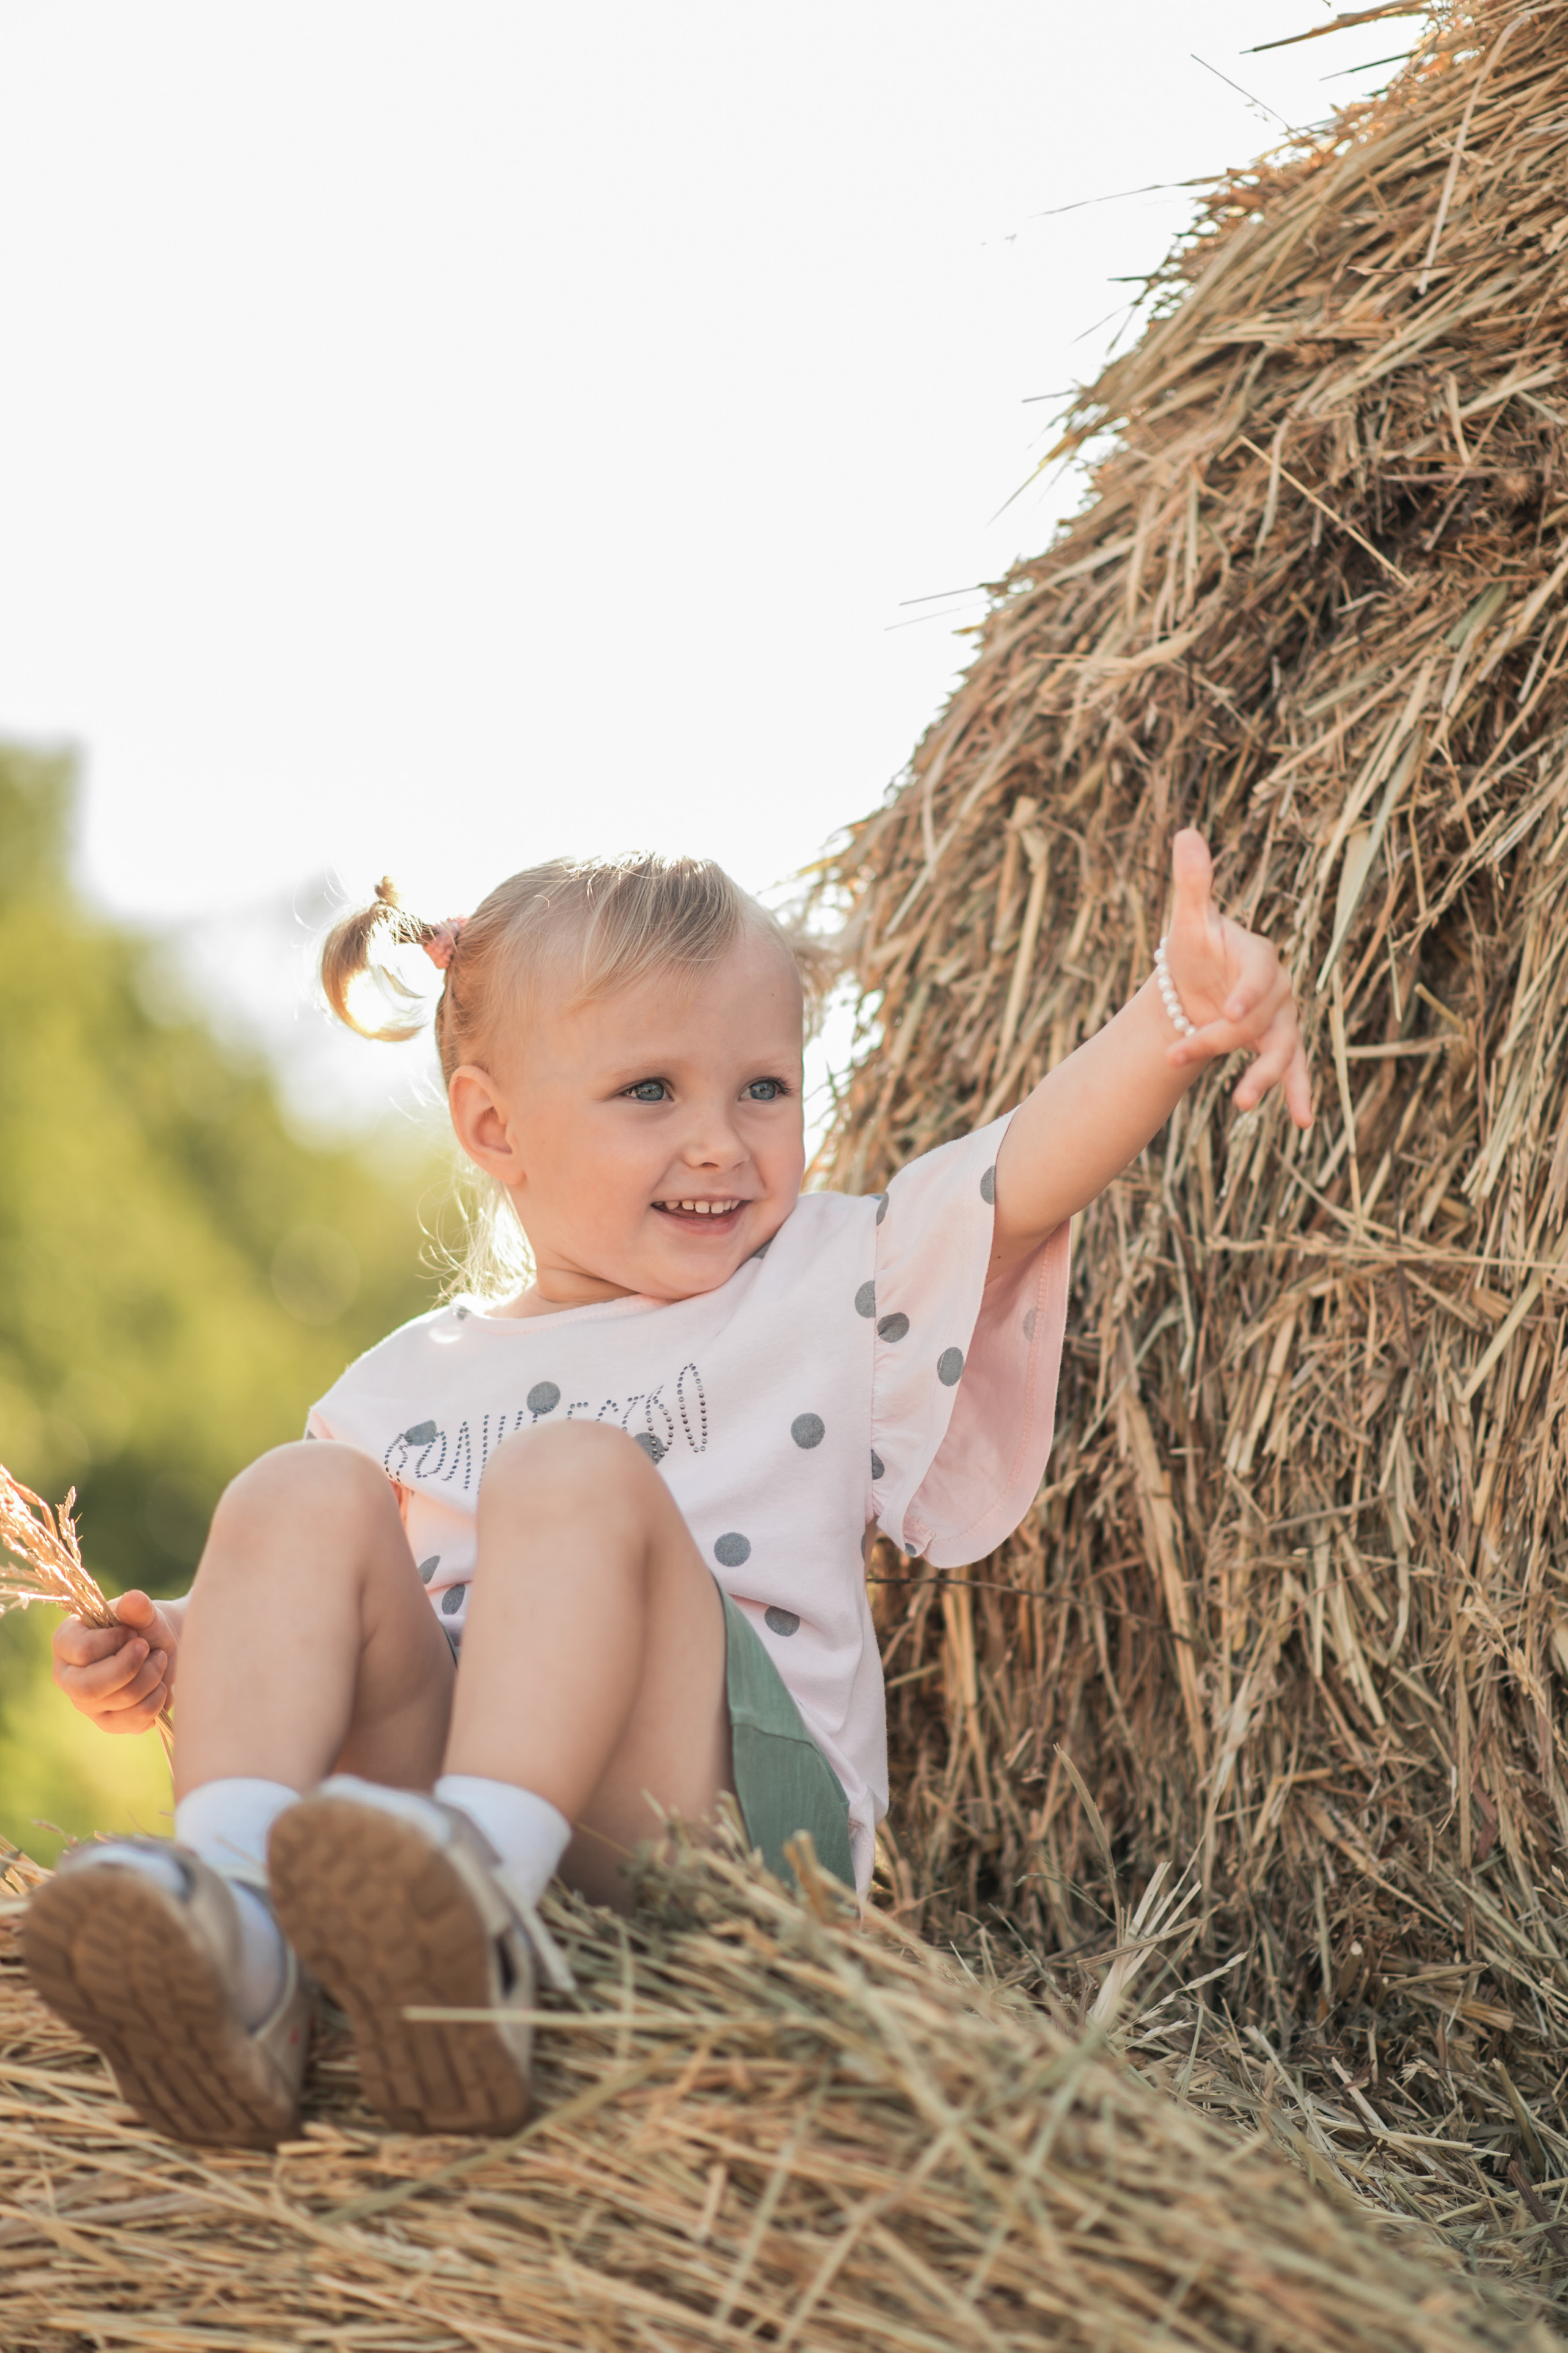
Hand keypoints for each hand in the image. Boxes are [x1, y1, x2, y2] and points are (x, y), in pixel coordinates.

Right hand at [52, 1590, 181, 1735]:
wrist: (166, 1649)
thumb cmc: (146, 1627)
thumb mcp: (144, 1613)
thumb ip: (137, 1607)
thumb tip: (133, 1599)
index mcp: (65, 1643)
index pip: (83, 1651)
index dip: (116, 1641)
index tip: (133, 1632)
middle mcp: (68, 1677)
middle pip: (89, 1687)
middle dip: (130, 1667)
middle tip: (149, 1648)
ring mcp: (87, 1704)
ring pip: (120, 1700)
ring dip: (151, 1676)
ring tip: (159, 1660)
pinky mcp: (110, 1723)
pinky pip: (135, 1720)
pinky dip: (158, 1698)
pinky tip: (159, 1683)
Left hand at [1161, 830, 1312, 1127]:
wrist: (1195, 986)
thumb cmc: (1192, 950)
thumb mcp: (1186, 921)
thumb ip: (1192, 882)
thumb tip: (1186, 832)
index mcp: (1258, 955)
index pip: (1259, 974)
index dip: (1247, 992)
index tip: (1230, 1012)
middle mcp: (1278, 988)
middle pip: (1258, 1019)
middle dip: (1218, 1039)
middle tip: (1177, 1055)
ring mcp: (1281, 1020)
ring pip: (1281, 1049)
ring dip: (1262, 1077)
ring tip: (1241, 1104)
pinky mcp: (1278, 1046)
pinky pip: (1293, 1070)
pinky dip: (1299, 1093)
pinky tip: (1303, 1122)